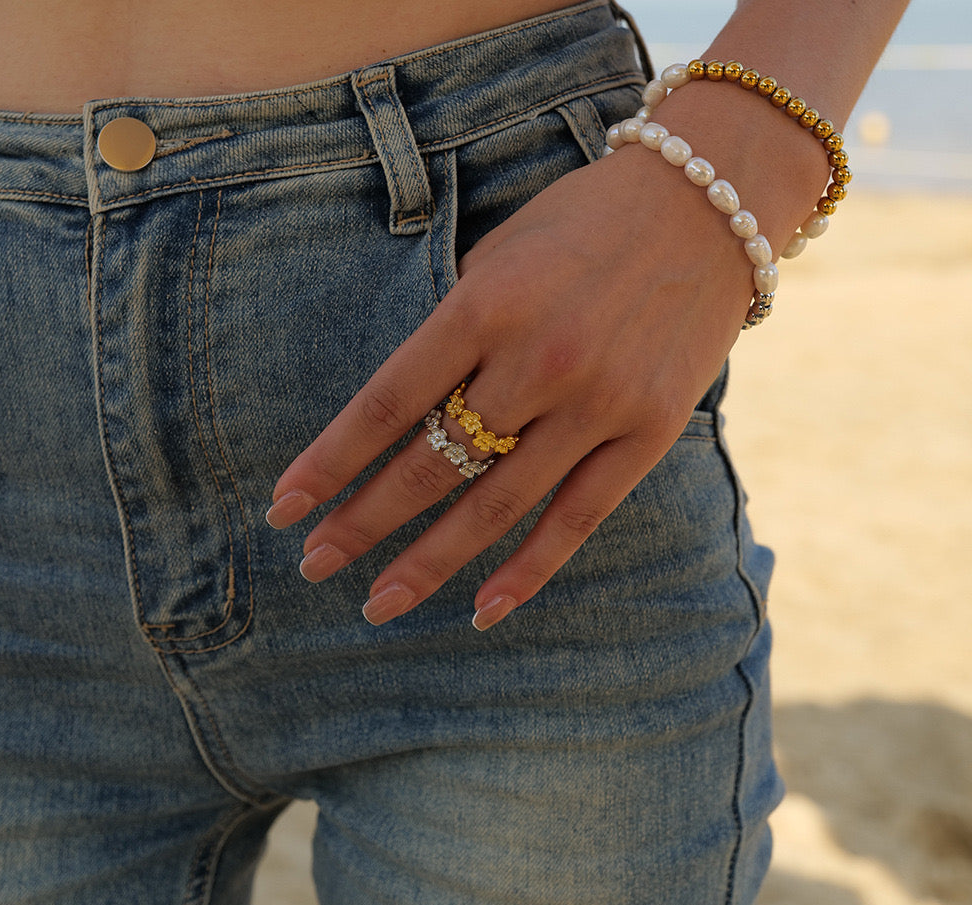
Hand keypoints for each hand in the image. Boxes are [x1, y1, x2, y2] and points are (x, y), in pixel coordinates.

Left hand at [267, 146, 751, 628]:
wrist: (709, 204)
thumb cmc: (586, 222)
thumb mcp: (500, 255)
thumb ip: (453, 331)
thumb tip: (403, 414)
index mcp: (486, 304)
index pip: (386, 402)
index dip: (329, 461)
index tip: (284, 507)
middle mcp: (538, 361)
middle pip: (431, 464)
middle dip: (363, 522)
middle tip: (314, 565)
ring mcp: (597, 404)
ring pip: (496, 506)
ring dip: (429, 562)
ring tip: (377, 604)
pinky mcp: (648, 433)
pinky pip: (577, 518)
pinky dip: (528, 571)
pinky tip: (481, 611)